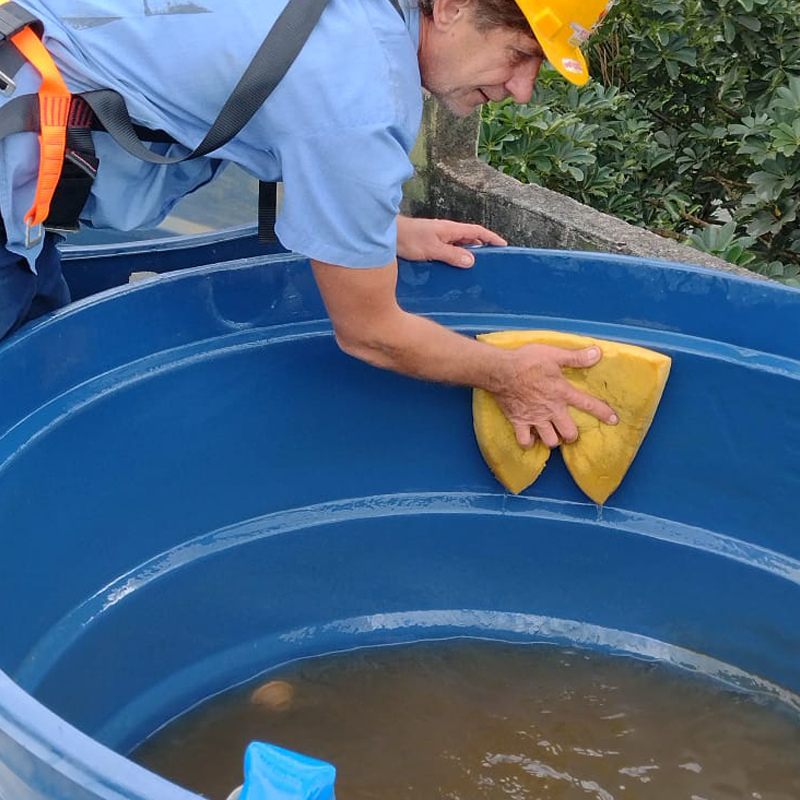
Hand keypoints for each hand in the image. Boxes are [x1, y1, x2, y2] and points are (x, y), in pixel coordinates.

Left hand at [396, 216, 506, 266]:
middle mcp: (446, 232)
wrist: (386, 235)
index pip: (477, 232)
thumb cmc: (408, 238)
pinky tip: (452, 270)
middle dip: (481, 248)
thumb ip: (452, 254)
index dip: (491, 238)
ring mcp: (438, 238)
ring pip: (458, 246)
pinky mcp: (429, 245)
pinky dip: (454, 259)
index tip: (503, 246)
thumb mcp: (432, 249)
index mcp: (451, 229)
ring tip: (474, 270)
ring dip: (466, 255)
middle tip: (491, 263)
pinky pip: (447, 252)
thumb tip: (472, 260)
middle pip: (469, 239)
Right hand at [492, 344, 617, 448]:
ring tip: (551, 433)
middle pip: (569, 433)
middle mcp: (551, 410)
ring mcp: (534, 418)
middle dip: (572, 434)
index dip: (603, 413)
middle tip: (569, 430)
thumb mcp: (554, 354)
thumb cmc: (527, 361)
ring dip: (553, 439)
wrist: (501, 370)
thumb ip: (576, 357)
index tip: (614, 420)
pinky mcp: (519, 422)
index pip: (588, 404)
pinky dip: (529, 442)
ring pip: (550, 441)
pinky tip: (531, 436)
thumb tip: (598, 353)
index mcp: (562, 393)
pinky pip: (525, 441)